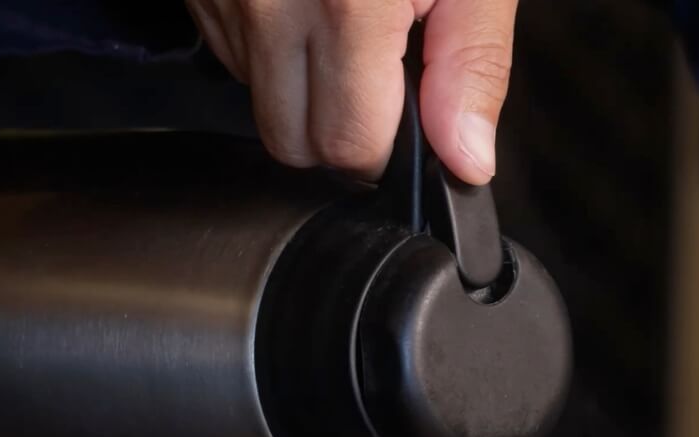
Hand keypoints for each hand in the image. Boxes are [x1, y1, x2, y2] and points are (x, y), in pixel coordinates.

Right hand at [185, 0, 517, 183]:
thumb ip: (471, 64)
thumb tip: (466, 159)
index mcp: (345, 0)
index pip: (349, 147)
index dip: (387, 147)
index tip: (408, 114)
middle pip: (292, 142)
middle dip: (342, 131)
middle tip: (380, 72)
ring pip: (256, 100)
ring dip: (302, 85)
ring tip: (340, 13)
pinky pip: (227, 50)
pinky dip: (267, 42)